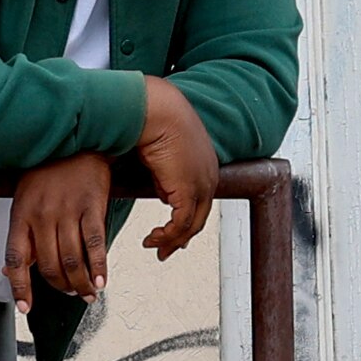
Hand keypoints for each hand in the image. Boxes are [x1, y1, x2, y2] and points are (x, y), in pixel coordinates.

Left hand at [4, 152, 116, 304]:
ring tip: (86, 292)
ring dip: (80, 284)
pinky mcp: (91, 205)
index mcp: (21, 214)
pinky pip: (95, 244)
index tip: (25, 307)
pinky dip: (99, 267)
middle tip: (69, 293)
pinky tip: (100, 280)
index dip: (20, 287)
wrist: (76, 139)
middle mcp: (42, 214)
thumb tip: (8, 270)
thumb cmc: (49, 171)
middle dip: (60, 287)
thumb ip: (21, 237)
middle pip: (48, 265)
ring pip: (72, 260)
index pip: (16, 259)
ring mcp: (67, 210)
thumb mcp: (25, 200)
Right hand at [129, 76, 220, 260]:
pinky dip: (167, 236)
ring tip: (154, 246)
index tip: (170, 233)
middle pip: (199, 217)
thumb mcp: (160, 154)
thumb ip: (163, 176)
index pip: (199, 201)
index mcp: (204, 165)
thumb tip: (162, 192)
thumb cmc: (153, 121)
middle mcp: (208, 176)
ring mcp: (202, 184)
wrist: (155, 109)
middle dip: (180, 238)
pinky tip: (152, 238)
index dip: (185, 221)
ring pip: (191, 225)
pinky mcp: (189, 191)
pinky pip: (180, 224)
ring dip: (171, 240)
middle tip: (163, 250)